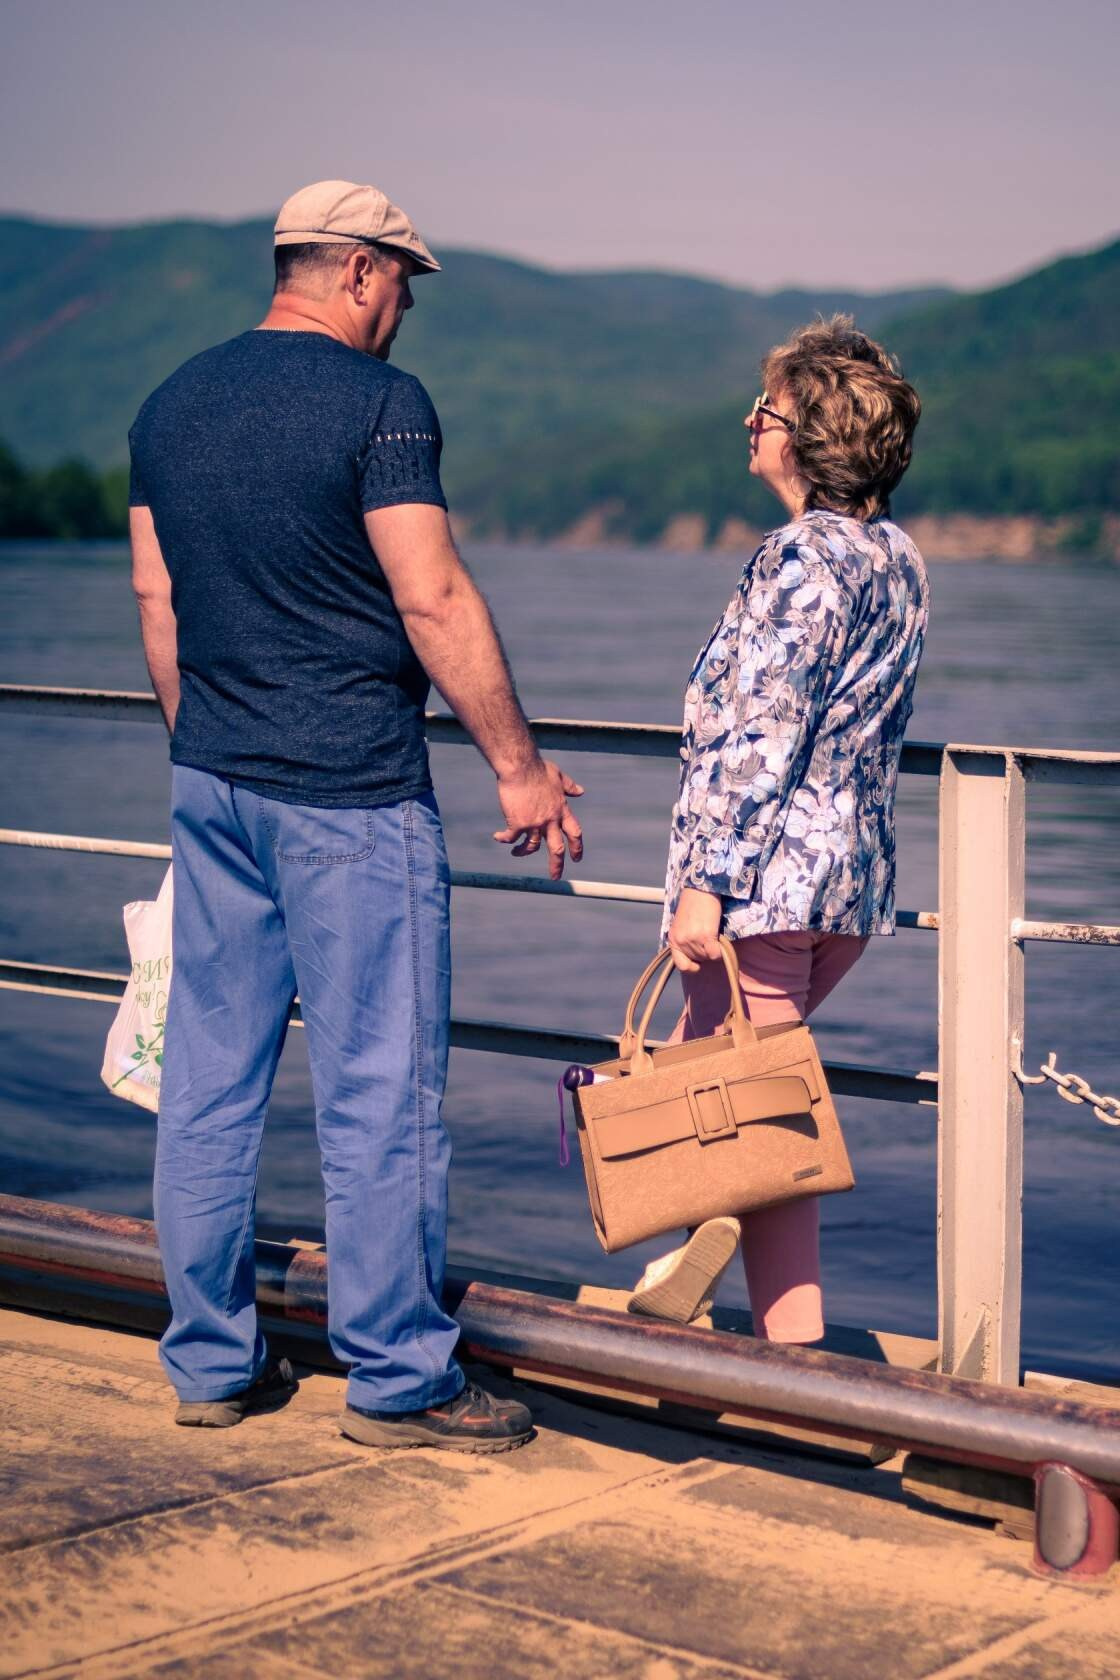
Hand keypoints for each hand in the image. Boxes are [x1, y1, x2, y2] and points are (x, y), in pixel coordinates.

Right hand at [493, 758, 583, 879]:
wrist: (520, 767)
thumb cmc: (538, 768)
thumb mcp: (558, 776)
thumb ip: (569, 786)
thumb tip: (580, 791)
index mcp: (562, 810)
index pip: (574, 833)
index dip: (577, 847)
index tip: (577, 858)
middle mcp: (550, 820)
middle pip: (557, 848)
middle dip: (556, 865)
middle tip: (555, 876)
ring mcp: (534, 823)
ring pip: (531, 847)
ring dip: (523, 852)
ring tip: (516, 853)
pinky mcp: (518, 823)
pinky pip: (511, 838)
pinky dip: (505, 839)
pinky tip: (498, 837)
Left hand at [668, 887, 722, 972]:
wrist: (700, 890)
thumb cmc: (693, 906)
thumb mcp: (682, 926)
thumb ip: (685, 941)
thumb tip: (698, 959)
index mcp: (673, 939)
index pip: (681, 965)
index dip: (692, 966)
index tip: (699, 961)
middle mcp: (681, 941)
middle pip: (698, 960)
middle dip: (705, 951)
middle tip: (707, 935)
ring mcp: (692, 939)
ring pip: (708, 957)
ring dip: (713, 948)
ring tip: (711, 931)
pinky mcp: (705, 936)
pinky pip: (715, 954)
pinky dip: (719, 950)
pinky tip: (718, 939)